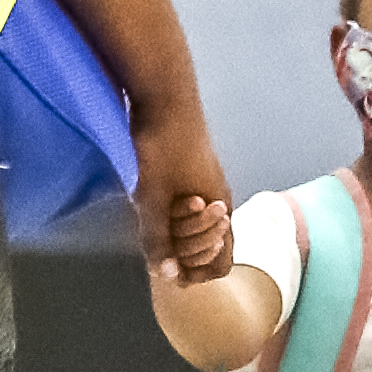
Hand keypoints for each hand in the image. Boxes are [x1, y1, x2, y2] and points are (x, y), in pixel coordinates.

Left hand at [129, 103, 235, 283]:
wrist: (164, 95)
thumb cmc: (162, 146)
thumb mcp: (153, 197)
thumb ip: (159, 238)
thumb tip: (167, 275)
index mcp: (219, 210)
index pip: (222, 263)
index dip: (196, 274)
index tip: (167, 266)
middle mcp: (220, 200)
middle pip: (212, 249)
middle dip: (185, 254)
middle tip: (157, 239)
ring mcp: (208, 184)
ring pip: (198, 228)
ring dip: (177, 234)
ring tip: (151, 218)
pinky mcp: (194, 172)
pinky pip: (189, 209)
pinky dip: (172, 216)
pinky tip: (149, 202)